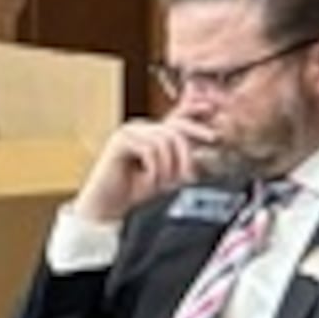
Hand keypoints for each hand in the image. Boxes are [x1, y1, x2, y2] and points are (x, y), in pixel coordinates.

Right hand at [71, 117, 214, 225]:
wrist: (106, 208)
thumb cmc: (135, 194)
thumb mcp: (165, 176)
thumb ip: (180, 161)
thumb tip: (205, 153)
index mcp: (151, 133)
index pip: (178, 117)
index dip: (195, 111)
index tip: (212, 109)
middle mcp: (140, 127)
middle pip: (175, 130)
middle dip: (186, 156)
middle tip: (189, 178)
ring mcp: (129, 132)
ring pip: (165, 141)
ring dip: (168, 168)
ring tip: (162, 186)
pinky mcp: (120, 141)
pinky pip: (150, 149)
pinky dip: (154, 170)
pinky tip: (148, 182)